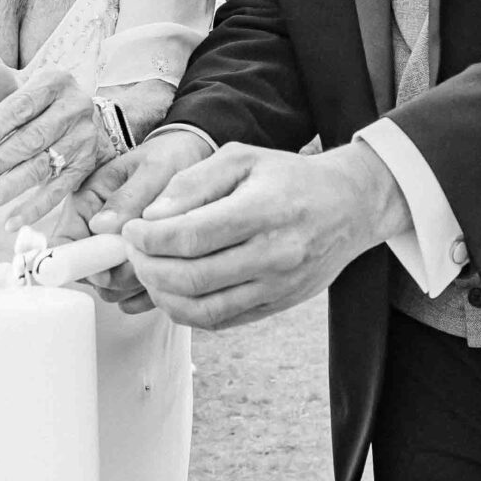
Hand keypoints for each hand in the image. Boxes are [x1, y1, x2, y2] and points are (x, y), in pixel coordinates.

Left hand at [0, 67, 110, 228]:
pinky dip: (34, 208)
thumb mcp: (26, 88)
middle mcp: (75, 107)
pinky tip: (11, 222)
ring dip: (12, 186)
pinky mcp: (86, 165)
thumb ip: (4, 84)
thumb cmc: (42, 103)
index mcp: (56, 81)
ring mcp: (84, 138)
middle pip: (30, 139)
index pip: (19, 107)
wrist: (88, 119)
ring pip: (43, 165)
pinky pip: (58, 190)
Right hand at [79, 127, 216, 311]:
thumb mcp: (153, 169)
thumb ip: (129, 197)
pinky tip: (170, 272)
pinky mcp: (133, 262)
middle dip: (117, 275)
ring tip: (165, 261)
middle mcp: (94, 228)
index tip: (109, 269)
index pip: (63, 243)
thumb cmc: (170, 156)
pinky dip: (150, 290)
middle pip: (89, 273)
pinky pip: (132, 292)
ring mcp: (112, 248)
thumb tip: (100, 226)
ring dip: (135, 283)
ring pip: (111, 287)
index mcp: (87, 202)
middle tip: (150, 259)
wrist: (195, 156)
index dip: (81, 263)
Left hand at [120, 141, 410, 330]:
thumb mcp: (243, 159)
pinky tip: (173, 290)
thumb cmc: (292, 178)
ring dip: (162, 295)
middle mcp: (273, 254)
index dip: (148, 239)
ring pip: (202, 309)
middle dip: (147, 267)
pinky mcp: (277, 305)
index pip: (190, 236)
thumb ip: (193, 183)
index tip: (130, 231)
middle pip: (190, 278)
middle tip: (133, 251)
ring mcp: (277, 286)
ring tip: (149, 272)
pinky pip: (221, 321)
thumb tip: (153, 216)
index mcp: (263, 211)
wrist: (350, 206)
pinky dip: (187, 311)